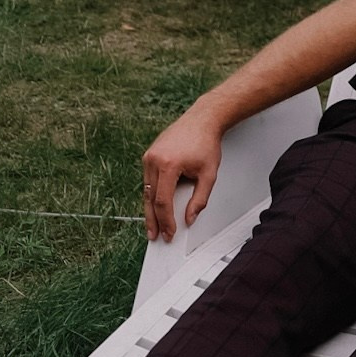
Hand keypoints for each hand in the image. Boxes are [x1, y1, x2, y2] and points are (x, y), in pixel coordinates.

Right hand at [142, 104, 224, 241]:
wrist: (202, 120)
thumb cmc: (206, 143)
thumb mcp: (209, 175)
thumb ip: (200, 199)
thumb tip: (189, 219)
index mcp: (168, 165)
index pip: (163, 201)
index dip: (166, 221)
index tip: (170, 233)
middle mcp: (154, 160)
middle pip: (150, 199)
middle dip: (153, 220)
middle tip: (155, 236)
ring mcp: (149, 157)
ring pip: (147, 190)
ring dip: (150, 210)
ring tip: (153, 226)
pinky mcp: (149, 155)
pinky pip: (148, 180)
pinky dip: (152, 195)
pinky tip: (155, 207)